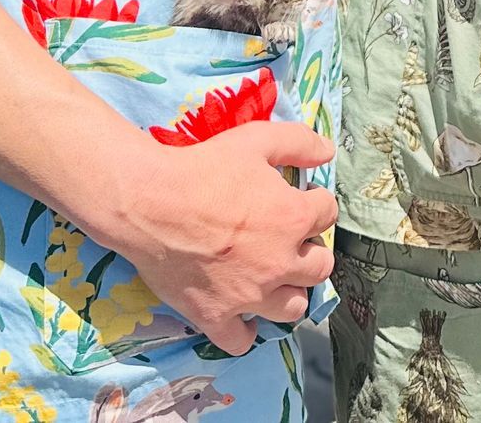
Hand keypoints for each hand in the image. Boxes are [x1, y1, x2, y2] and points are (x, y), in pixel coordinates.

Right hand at [98, 123, 338, 355]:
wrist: (152, 203)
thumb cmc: (205, 167)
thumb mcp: (258, 139)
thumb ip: (300, 142)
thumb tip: (329, 151)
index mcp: (293, 218)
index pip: (328, 214)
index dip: (315, 202)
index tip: (300, 199)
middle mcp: (279, 262)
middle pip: (320, 267)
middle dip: (310, 251)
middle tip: (289, 240)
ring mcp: (249, 295)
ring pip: (293, 308)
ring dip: (288, 292)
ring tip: (272, 277)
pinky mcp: (216, 316)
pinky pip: (241, 341)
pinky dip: (244, 330)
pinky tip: (240, 312)